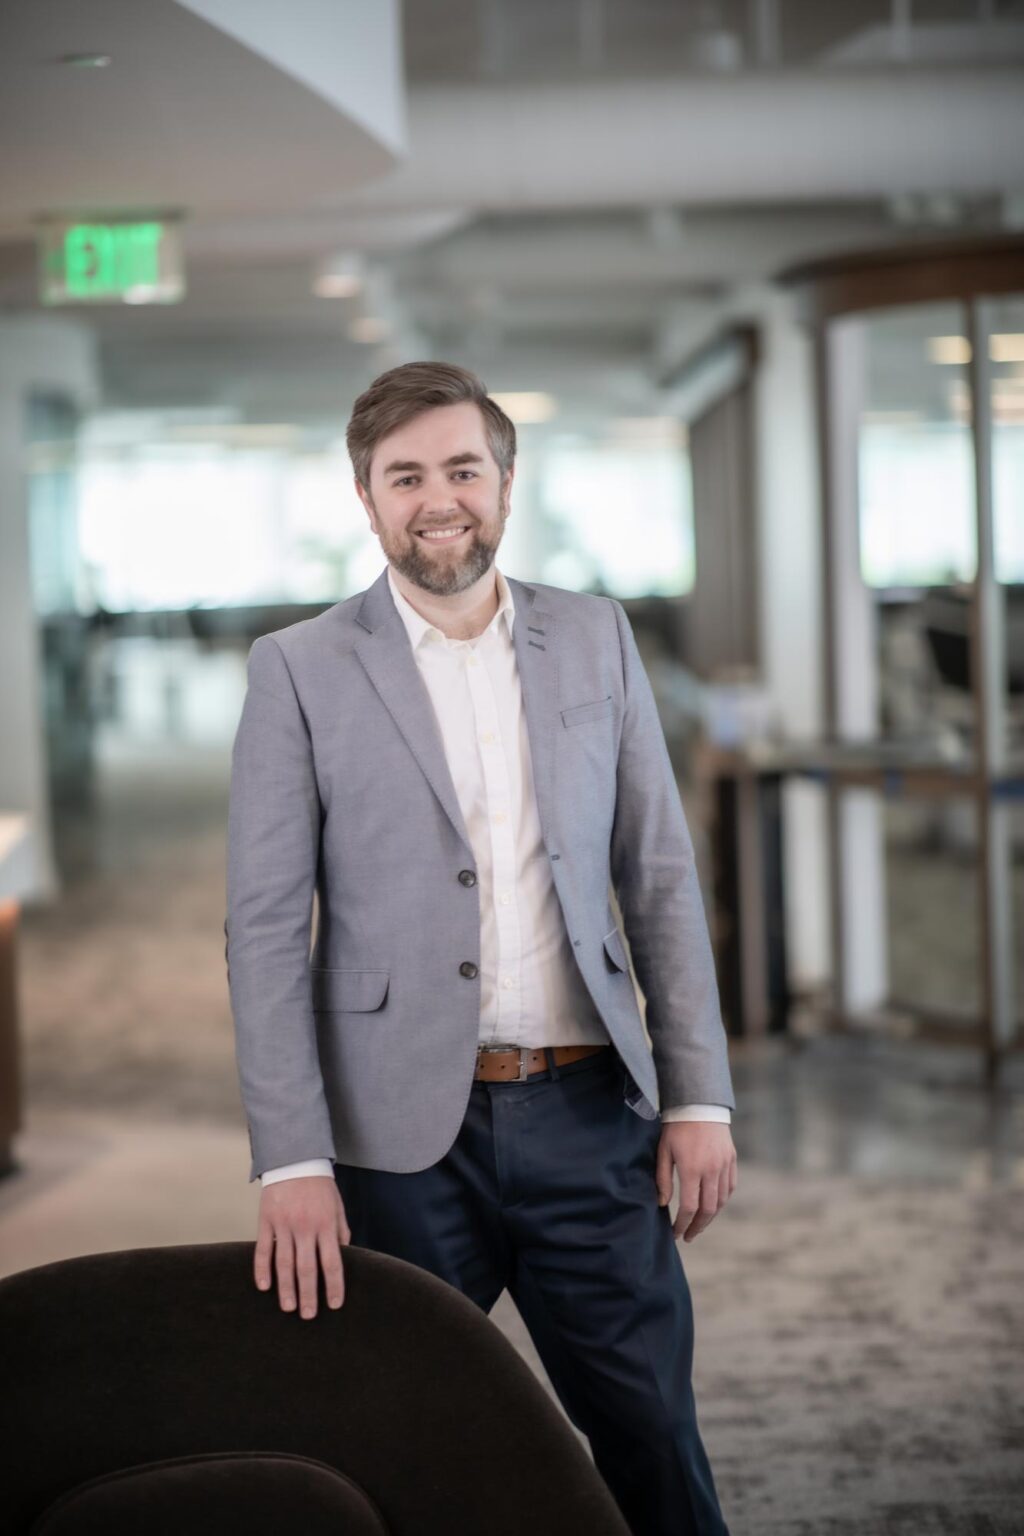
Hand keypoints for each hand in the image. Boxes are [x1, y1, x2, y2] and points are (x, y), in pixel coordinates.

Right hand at [254, 1176, 350, 1317]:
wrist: (295, 1158)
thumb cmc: (319, 1186)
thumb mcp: (337, 1206)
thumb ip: (341, 1231)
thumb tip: (345, 1257)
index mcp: (326, 1224)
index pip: (332, 1262)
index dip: (334, 1285)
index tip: (334, 1305)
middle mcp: (306, 1226)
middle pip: (307, 1268)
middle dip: (309, 1294)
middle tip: (309, 1316)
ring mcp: (284, 1224)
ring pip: (284, 1263)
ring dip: (286, 1288)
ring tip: (289, 1308)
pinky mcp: (266, 1220)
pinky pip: (263, 1249)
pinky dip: (262, 1268)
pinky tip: (264, 1286)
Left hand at [656, 1122, 736, 1241]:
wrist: (699, 1104)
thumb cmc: (676, 1127)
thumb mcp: (664, 1151)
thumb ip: (663, 1179)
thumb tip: (663, 1204)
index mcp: (692, 1168)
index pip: (689, 1207)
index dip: (682, 1224)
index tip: (676, 1234)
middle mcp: (711, 1170)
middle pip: (708, 1209)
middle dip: (698, 1226)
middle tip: (689, 1236)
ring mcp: (724, 1165)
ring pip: (721, 1201)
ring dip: (710, 1217)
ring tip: (699, 1224)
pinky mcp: (732, 1159)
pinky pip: (730, 1187)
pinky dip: (722, 1200)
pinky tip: (713, 1206)